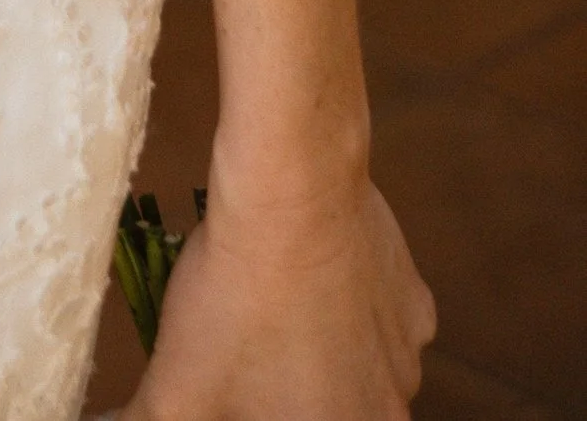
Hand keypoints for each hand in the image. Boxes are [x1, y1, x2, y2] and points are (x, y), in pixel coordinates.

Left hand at [126, 174, 433, 417]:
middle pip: (327, 409)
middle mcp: (389, 413)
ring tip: (265, 315)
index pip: (290, 419)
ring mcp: (408, 358)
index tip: (236, 386)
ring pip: (357, 373)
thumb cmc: (236, 299)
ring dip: (318, 357)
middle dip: (284, 394)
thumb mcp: (176, 389)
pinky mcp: (414, 304)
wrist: (293, 192)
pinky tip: (306, 278)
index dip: (256, 404)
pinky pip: (378, 324)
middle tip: (244, 355)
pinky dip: (346, 312)